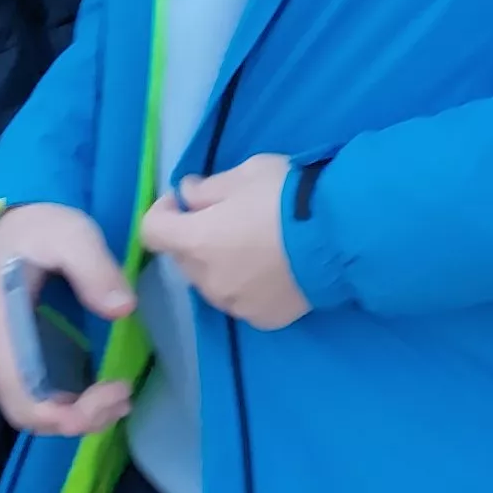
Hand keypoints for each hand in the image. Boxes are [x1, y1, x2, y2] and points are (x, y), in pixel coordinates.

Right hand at [0, 203, 137, 438]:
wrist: (25, 217)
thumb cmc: (43, 226)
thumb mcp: (71, 235)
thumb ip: (94, 268)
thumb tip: (122, 309)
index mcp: (1, 327)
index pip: (21, 397)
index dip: (63, 414)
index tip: (108, 396)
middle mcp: (1, 351)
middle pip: (28, 412)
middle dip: (77, 419)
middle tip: (122, 397)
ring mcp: (13, 355)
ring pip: (38, 410)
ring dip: (80, 416)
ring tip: (122, 397)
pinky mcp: (30, 354)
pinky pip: (47, 395)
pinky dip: (77, 404)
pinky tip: (109, 390)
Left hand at [137, 155, 311, 331]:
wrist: (341, 236)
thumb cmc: (288, 196)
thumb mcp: (245, 173)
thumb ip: (206, 188)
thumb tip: (187, 196)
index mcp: (196, 241)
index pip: (151, 231)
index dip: (163, 212)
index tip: (185, 201)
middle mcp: (207, 279)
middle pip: (183, 258)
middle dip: (195, 237)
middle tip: (229, 218)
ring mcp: (235, 304)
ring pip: (211, 282)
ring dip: (220, 265)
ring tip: (256, 247)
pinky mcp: (262, 318)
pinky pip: (241, 300)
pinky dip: (247, 285)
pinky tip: (274, 269)